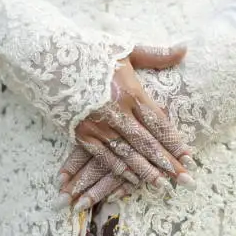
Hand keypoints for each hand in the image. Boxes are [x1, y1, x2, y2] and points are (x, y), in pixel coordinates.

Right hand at [55, 45, 197, 211]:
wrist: (44, 56)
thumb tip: (185, 49)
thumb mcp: (124, 48)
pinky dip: (119, 169)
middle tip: (186, 181)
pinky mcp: (80, 133)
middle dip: (168, 164)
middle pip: (147, 143)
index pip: (159, 123)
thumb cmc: (87, 50)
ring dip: (146, 172)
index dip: (175, 142)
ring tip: (163, 186)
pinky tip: (132, 180)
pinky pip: (103, 156)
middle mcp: (116, 112)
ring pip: (127, 154)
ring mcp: (97, 125)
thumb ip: (156, 55)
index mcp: (130, 91)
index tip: (191, 158)